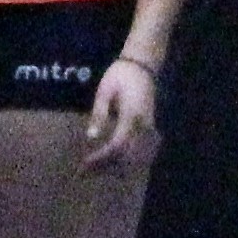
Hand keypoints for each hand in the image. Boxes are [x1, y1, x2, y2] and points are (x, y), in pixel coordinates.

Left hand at [83, 54, 164, 171]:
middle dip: (106, 168)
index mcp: (132, 116)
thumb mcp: (104, 91)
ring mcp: (150, 129)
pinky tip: (116, 166)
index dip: (101, 158)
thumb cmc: (120, 75)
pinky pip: (144, 153)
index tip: (85, 164)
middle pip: (127, 157)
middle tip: (85, 171)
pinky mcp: (152, 130)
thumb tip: (90, 137)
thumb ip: (99, 114)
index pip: (117, 145)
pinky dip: (130, 163)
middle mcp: (144, 126)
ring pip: (137, 159)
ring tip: (97, 170)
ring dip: (118, 168)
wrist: (143, 66)